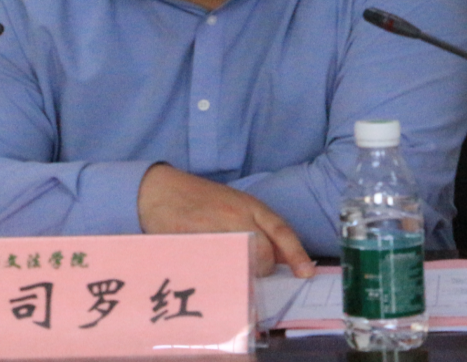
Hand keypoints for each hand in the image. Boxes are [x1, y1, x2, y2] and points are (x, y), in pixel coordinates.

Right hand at [137, 163, 314, 277]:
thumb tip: (282, 258)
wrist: (160, 190)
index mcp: (249, 205)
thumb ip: (258, 227)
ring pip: (241, 263)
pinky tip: (212, 273)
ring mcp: (214, 230)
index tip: (306, 272)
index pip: (281, 230)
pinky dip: (218, 275)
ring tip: (231, 272)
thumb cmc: (200, 199)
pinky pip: (214, 267)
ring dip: (241, 274)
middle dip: (263, 270)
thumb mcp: (235, 205)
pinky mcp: (193, 243)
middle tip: (251, 273)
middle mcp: (235, 216)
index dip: (296, 253)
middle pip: (264, 253)